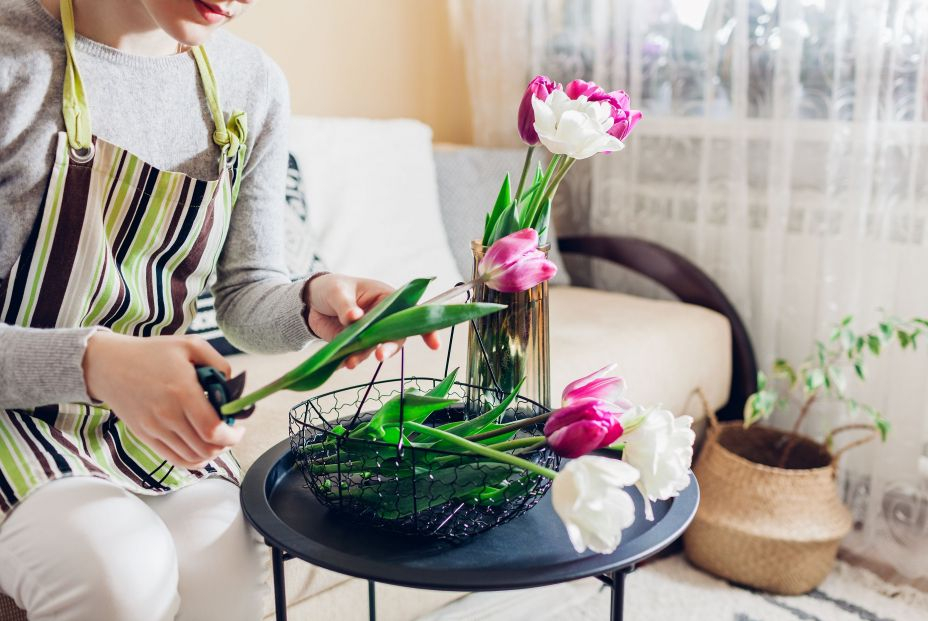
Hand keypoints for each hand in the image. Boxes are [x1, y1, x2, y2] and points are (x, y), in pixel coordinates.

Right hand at [82, 332, 244, 468]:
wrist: (109, 364)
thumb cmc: (152, 352)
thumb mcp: (190, 345)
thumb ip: (219, 363)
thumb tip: (232, 387)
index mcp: (182, 392)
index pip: (213, 430)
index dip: (232, 436)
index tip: (239, 428)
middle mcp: (168, 415)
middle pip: (206, 448)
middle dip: (226, 444)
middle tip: (232, 432)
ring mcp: (155, 429)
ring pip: (192, 457)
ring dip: (211, 452)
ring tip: (217, 439)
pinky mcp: (145, 436)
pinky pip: (175, 459)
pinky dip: (193, 460)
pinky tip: (201, 448)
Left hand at [304, 274, 440, 368]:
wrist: (311, 303)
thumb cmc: (331, 288)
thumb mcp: (338, 291)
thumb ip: (346, 305)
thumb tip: (355, 316)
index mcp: (386, 298)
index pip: (410, 312)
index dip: (425, 328)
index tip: (433, 344)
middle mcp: (382, 318)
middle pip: (396, 335)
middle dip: (390, 347)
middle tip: (380, 355)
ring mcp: (370, 333)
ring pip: (376, 348)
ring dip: (366, 356)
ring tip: (351, 362)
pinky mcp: (355, 345)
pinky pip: (358, 355)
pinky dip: (352, 360)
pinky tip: (344, 363)